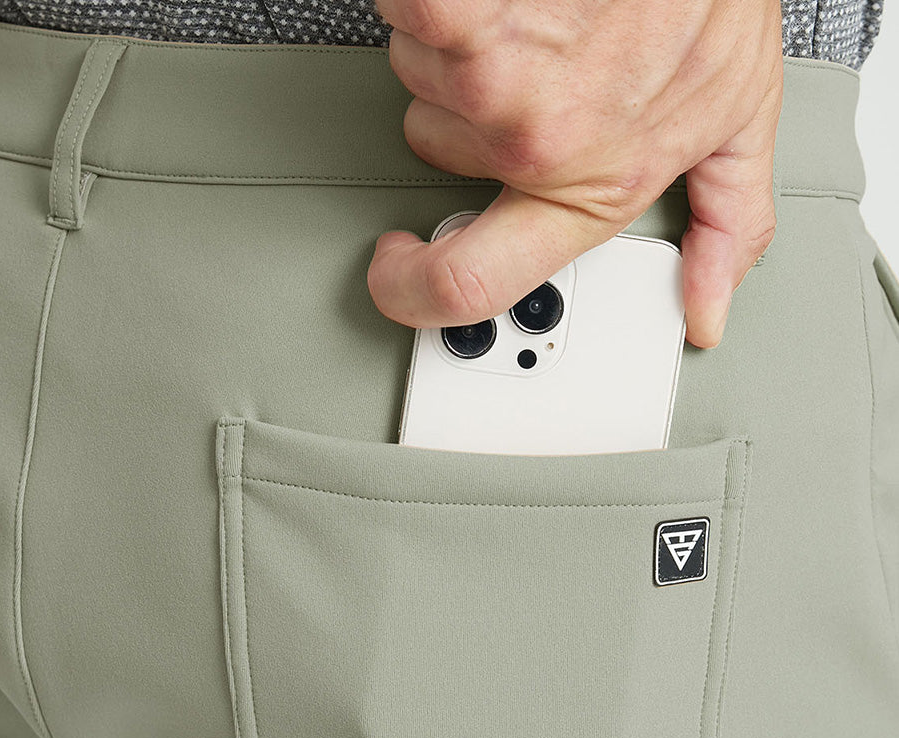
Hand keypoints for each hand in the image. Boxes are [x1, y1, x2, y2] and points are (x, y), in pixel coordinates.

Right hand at [367, 0, 782, 347]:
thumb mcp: (737, 116)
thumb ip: (724, 221)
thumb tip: (709, 308)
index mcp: (586, 188)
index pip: (468, 282)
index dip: (411, 289)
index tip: (400, 266)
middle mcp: (531, 144)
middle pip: (435, 139)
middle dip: (468, 95)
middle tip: (531, 50)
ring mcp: (490, 78)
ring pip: (421, 65)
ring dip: (459, 32)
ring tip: (526, 5)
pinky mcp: (458, 13)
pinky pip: (408, 13)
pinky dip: (430, 0)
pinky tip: (482, 0)